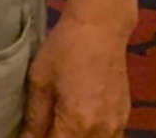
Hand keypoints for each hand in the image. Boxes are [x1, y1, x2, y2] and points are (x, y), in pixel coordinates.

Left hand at [25, 11, 130, 136]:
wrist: (100, 30)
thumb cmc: (63, 50)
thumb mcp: (40, 81)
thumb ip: (36, 117)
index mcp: (77, 123)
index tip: (30, 136)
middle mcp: (102, 131)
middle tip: (44, 129)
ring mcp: (117, 126)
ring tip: (59, 126)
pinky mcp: (125, 118)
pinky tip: (80, 128)